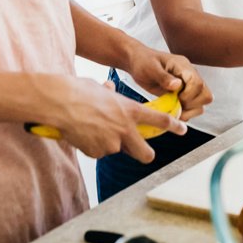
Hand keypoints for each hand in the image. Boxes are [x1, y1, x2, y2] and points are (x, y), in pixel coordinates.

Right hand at [49, 76, 186, 162]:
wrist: (60, 102)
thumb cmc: (79, 91)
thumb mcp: (100, 88)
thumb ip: (110, 94)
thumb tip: (109, 88)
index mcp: (130, 110)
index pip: (159, 120)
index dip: (174, 126)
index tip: (182, 129)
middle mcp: (125, 129)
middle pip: (146, 154)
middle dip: (146, 154)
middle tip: (142, 151)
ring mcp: (112, 143)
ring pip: (115, 150)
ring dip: (107, 144)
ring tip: (91, 128)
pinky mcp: (97, 152)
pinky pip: (98, 152)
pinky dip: (92, 146)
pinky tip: (82, 133)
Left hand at [125, 45, 212, 121]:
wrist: (138, 62)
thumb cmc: (142, 61)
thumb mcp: (150, 68)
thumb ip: (163, 77)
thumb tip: (178, 85)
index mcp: (183, 66)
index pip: (198, 83)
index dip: (189, 95)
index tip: (176, 97)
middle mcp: (189, 75)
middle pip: (205, 94)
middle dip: (192, 104)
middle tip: (176, 104)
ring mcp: (188, 85)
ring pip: (202, 102)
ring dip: (190, 110)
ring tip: (175, 110)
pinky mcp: (183, 93)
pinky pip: (193, 106)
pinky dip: (186, 112)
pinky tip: (174, 111)